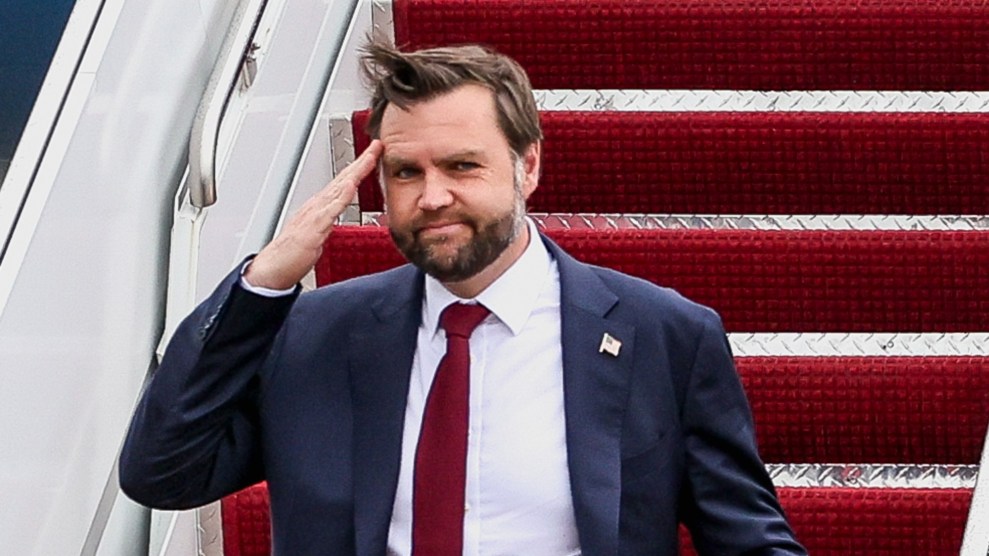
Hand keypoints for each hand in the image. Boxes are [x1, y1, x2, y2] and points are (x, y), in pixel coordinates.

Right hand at [244, 140, 383, 289]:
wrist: (272, 270)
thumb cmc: (292, 255)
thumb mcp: (317, 234)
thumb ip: (327, 222)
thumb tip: (336, 216)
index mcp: (319, 207)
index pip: (342, 183)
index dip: (358, 168)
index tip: (373, 155)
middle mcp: (316, 206)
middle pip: (342, 179)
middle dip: (361, 162)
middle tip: (376, 146)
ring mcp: (314, 215)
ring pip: (338, 189)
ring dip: (354, 173)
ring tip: (368, 158)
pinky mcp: (312, 229)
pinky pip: (330, 210)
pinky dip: (341, 197)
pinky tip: (350, 186)